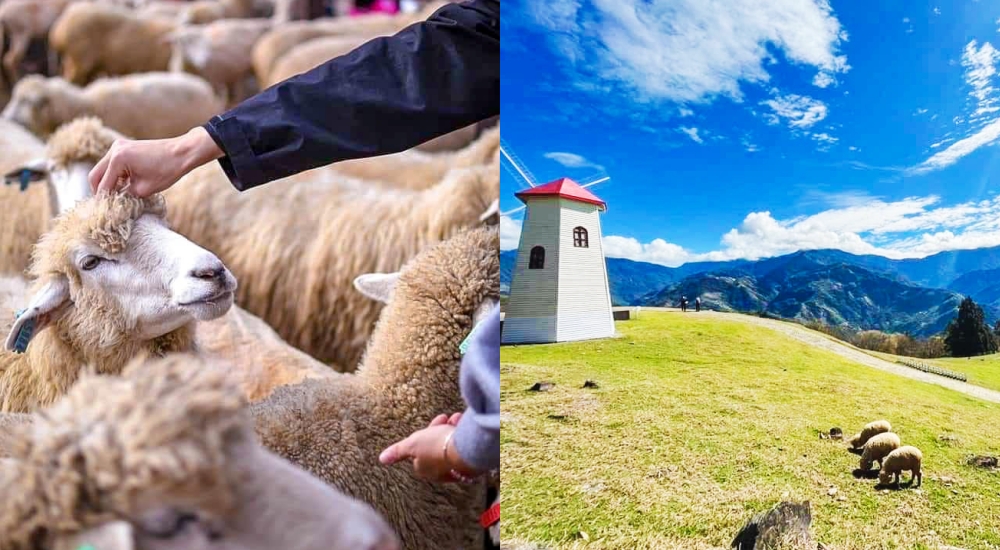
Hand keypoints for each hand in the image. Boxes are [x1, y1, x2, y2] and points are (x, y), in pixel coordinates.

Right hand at [88, 126, 223, 196]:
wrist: (182, 152)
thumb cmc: (167, 170)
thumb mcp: (144, 189)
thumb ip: (125, 196)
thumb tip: (114, 203)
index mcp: (118, 159)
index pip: (103, 184)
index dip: (103, 200)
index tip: (103, 212)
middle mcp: (114, 149)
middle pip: (96, 175)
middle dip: (101, 191)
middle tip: (107, 206)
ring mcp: (118, 146)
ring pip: (103, 169)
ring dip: (108, 183)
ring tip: (118, 197)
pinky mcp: (124, 147)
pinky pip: (113, 164)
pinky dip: (116, 176)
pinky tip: (125, 186)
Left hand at [379, 413, 476, 482]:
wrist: (466, 449)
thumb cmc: (437, 447)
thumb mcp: (412, 444)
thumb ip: (398, 451)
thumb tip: (382, 459)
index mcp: (424, 469)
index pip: (421, 449)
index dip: (426, 433)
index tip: (436, 420)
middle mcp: (440, 471)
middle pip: (437, 446)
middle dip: (440, 429)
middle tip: (446, 418)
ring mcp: (456, 468)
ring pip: (451, 446)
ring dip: (452, 429)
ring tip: (457, 418)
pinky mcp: (470, 464)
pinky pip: (464, 448)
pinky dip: (463, 435)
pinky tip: (465, 426)